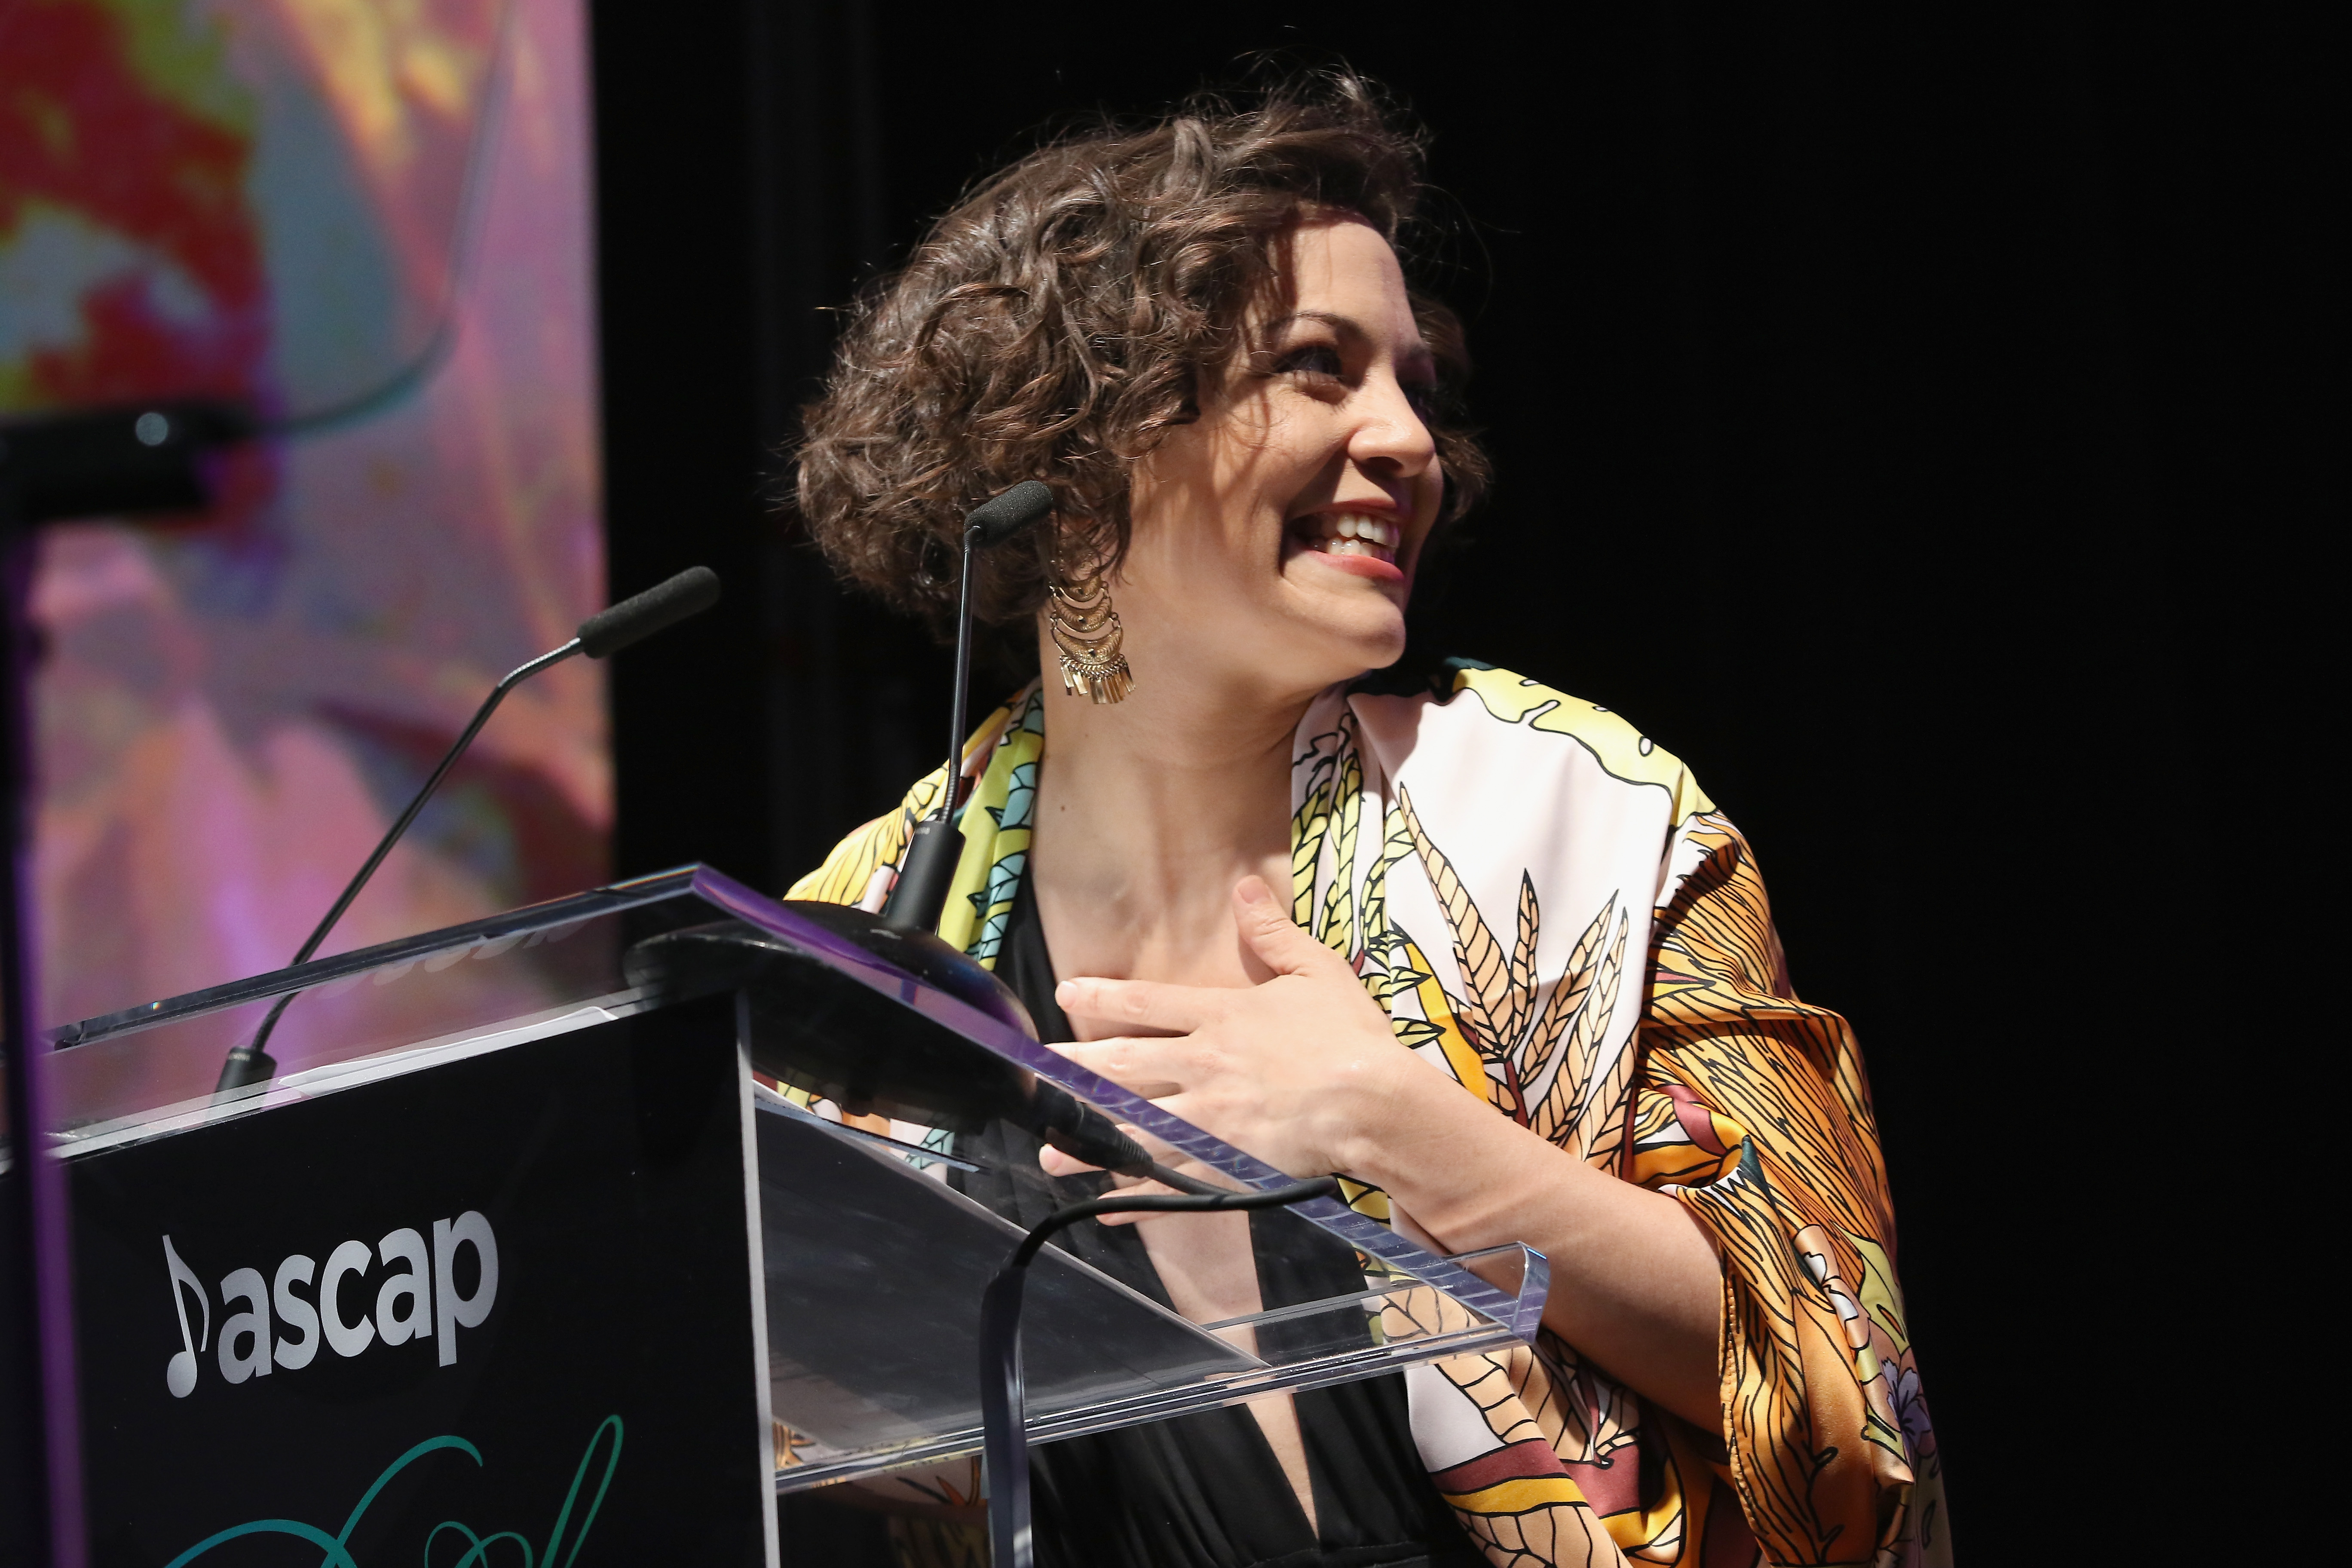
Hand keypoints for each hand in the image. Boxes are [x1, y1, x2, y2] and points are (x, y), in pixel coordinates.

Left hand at [1046, 876, 1433, 1177]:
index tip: (1065, 995)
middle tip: (1034, 1078)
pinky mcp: (1226, 1163)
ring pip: (1135, 1130)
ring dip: (1089, 1144)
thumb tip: (1245, 886)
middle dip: (1073, 1072)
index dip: (1101, 998)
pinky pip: (1172, 1182)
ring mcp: (1209, 1118)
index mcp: (1221, 1017)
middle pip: (1122, 1067)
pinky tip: (1108, 1208)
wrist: (1374, 1104)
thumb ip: (1273, 931)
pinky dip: (1138, 1198)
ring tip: (1050, 1156)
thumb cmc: (1351, 1036)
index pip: (1146, 1003)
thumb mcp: (1316, 970)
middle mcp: (1203, 1065)